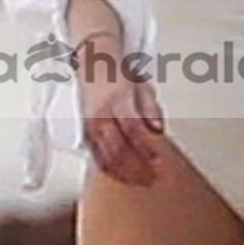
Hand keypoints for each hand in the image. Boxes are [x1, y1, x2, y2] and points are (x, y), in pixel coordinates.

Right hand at [78, 45, 163, 185]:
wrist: (92, 62)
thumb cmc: (118, 73)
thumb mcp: (142, 85)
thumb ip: (151, 108)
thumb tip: (158, 128)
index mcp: (118, 98)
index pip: (133, 129)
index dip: (146, 148)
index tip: (158, 160)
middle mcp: (101, 113)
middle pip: (117, 148)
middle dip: (135, 167)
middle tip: (152, 178)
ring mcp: (90, 124)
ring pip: (104, 156)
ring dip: (123, 172)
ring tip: (139, 181)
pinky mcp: (85, 131)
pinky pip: (96, 155)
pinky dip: (109, 169)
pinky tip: (120, 175)